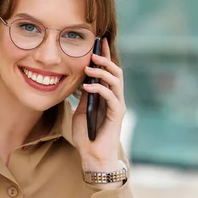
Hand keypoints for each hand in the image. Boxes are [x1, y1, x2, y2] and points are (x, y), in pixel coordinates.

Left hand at [73, 37, 125, 171]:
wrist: (93, 156)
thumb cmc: (87, 136)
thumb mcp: (80, 111)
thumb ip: (84, 97)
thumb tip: (81, 80)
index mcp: (106, 96)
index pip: (108, 71)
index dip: (105, 56)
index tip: (99, 41)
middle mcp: (115, 98)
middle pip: (116, 72)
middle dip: (105, 60)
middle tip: (93, 53)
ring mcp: (117, 106)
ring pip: (116, 81)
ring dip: (103, 72)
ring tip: (89, 68)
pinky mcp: (117, 115)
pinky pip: (111, 97)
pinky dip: (99, 89)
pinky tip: (87, 86)